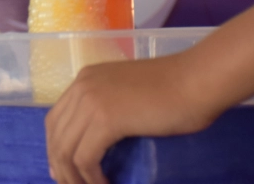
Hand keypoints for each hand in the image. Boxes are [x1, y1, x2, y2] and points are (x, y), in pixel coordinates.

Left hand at [45, 54, 217, 183]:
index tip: (62, 171)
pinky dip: (91, 178)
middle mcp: (82, 86)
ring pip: (66, 150)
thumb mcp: (130, 94)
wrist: (198, 80)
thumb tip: (97, 139)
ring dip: (73, 177)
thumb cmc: (176, 89)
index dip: (56, 148)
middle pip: (55, 135)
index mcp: (86, 78)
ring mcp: (92, 101)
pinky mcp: (106, 120)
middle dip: (60, 166)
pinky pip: (85, 158)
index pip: (55, 119)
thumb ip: (110, 108)